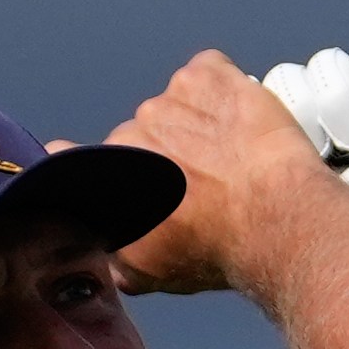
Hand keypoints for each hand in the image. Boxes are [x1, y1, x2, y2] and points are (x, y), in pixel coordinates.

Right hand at [104, 50, 348, 298]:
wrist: (273, 220)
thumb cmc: (216, 249)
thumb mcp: (152, 274)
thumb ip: (118, 257)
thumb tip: (113, 255)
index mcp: (110, 175)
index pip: (75, 157)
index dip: (90, 162)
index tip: (104, 165)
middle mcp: (132, 131)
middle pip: (142, 134)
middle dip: (165, 152)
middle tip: (201, 180)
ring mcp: (170, 98)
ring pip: (177, 105)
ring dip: (196, 121)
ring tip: (229, 154)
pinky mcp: (208, 76)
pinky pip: (207, 74)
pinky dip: (220, 90)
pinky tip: (238, 120)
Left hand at [260, 42, 348, 232]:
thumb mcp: (288, 210)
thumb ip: (250, 181)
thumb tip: (209, 158)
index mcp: (285, 142)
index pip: (255, 102)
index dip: (261, 117)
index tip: (276, 153)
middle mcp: (321, 112)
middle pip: (286, 81)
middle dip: (303, 115)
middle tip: (327, 153)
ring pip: (326, 68)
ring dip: (339, 105)